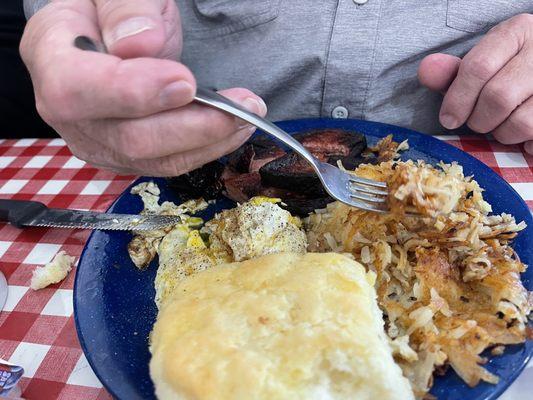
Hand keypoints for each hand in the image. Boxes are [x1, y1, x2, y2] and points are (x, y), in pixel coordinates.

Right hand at [20, 0, 266, 175]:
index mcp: (51, 56)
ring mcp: (98, 141)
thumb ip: (125, 8)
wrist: (109, 34)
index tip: (186, 82)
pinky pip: (169, 162)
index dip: (132, 93)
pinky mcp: (127, 156)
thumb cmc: (112, 9)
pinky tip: (233, 128)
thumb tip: (141, 44)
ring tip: (248, 115)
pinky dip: (207, 147)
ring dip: (210, 140)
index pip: (77, 90)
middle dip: (194, 125)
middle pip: (129, 138)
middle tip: (243, 105)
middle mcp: (68, 113)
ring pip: (157, 159)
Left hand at [418, 14, 532, 153]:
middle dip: (479, 119)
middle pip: (498, 97)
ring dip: (503, 133)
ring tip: (503, 123)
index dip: (457, 99)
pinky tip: (523, 133)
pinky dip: (525, 142)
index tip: (448, 119)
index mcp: (517, 32)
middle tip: (478, 121)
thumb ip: (452, 72)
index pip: (478, 67)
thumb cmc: (506, 69)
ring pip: (521, 122)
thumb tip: (426, 70)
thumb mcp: (481, 62)